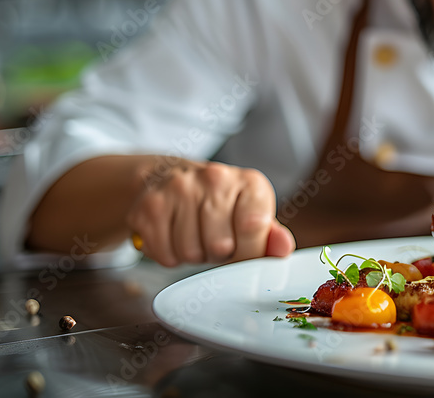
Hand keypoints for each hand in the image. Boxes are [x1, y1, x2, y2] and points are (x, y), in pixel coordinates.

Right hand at [127, 160, 295, 266]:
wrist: (172, 178)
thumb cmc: (221, 204)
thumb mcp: (252, 214)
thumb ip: (270, 235)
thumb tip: (283, 248)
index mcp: (249, 182)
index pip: (253, 227)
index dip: (249, 250)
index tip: (244, 247)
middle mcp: (215, 178)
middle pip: (220, 246)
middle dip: (219, 255)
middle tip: (216, 239)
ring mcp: (179, 189)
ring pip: (190, 253)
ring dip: (194, 255)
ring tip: (196, 235)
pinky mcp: (150, 205)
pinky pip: (164, 254)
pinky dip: (170, 255)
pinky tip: (174, 235)